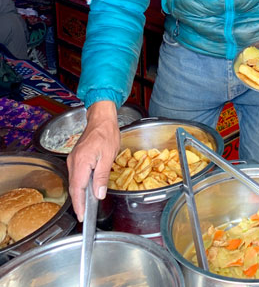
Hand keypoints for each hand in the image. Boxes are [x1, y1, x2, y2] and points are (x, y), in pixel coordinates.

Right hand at [67, 100, 119, 221]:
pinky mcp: (76, 157)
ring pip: (74, 181)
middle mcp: (73, 162)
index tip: (82, 217)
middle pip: (74, 187)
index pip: (78, 189)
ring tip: (86, 207)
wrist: (101, 118)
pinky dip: (80, 184)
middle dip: (78, 202)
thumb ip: (101, 177)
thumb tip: (99, 194)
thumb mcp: (108, 156)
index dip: (79, 205)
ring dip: (79, 194)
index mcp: (81, 162)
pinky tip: (86, 189)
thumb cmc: (107, 133)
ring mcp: (73, 159)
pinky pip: (76, 175)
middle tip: (84, 216)